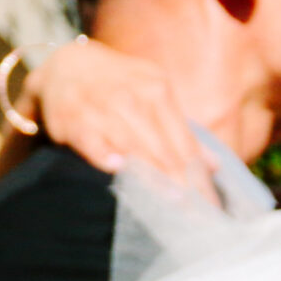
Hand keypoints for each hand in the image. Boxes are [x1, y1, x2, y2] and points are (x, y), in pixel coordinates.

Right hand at [22, 40, 219, 194]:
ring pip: (132, 144)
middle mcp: (133, 96)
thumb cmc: (117, 90)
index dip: (197, 176)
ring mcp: (102, 104)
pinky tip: (115, 167)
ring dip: (151, 173)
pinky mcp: (73, 116)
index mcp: (157, 91)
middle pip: (162, 147)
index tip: (209, 205)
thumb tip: (215, 167)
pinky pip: (90, 136)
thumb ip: (182, 133)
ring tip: (170, 201)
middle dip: (180, 183)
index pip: (183, 142)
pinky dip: (102, 150)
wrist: (66, 66)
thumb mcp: (153, 98)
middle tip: (195, 214)